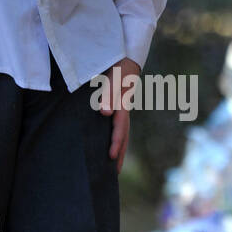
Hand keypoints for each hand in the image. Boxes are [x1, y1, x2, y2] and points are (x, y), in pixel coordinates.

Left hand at [97, 57, 140, 174]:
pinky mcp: (117, 107)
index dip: (115, 143)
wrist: (126, 58)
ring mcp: (121, 110)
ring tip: (113, 165)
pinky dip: (114, 138)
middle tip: (114, 173)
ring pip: (121, 133)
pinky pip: (116, 126)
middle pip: (123, 136)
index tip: (110, 157)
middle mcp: (123, 111)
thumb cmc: (119, 67)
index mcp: (122, 106)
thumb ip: (109, 94)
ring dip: (118, 149)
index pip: (119, 129)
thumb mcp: (114, 78)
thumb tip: (105, 113)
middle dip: (119, 153)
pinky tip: (107, 144)